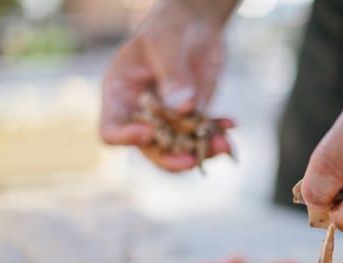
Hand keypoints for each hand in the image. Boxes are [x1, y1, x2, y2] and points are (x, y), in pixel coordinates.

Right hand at [100, 0, 235, 170]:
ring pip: (181, 149)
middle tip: (193, 159)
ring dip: (203, 151)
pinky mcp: (193, 117)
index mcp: (120, 96)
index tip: (149, 133)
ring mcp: (169, 119)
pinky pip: (204, 135)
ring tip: (224, 145)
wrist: (195, 24)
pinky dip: (218, 134)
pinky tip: (230, 125)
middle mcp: (142, 114)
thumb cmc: (168, 27)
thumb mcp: (165, 43)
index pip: (111, 129)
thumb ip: (172, 74)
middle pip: (150, 149)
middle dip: (172, 158)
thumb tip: (183, 108)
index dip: (126, 137)